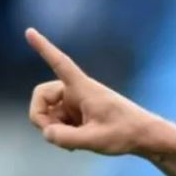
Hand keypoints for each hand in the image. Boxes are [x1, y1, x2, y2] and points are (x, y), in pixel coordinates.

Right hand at [25, 27, 159, 154]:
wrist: (145, 137)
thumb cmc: (126, 133)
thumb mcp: (95, 139)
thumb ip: (66, 138)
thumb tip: (47, 133)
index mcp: (82, 88)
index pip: (60, 63)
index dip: (43, 48)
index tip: (29, 31)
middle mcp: (77, 91)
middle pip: (42, 96)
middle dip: (41, 116)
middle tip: (52, 135)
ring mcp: (77, 103)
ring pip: (50, 112)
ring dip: (54, 128)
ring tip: (73, 144)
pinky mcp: (79, 113)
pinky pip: (59, 121)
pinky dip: (61, 132)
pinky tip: (74, 144)